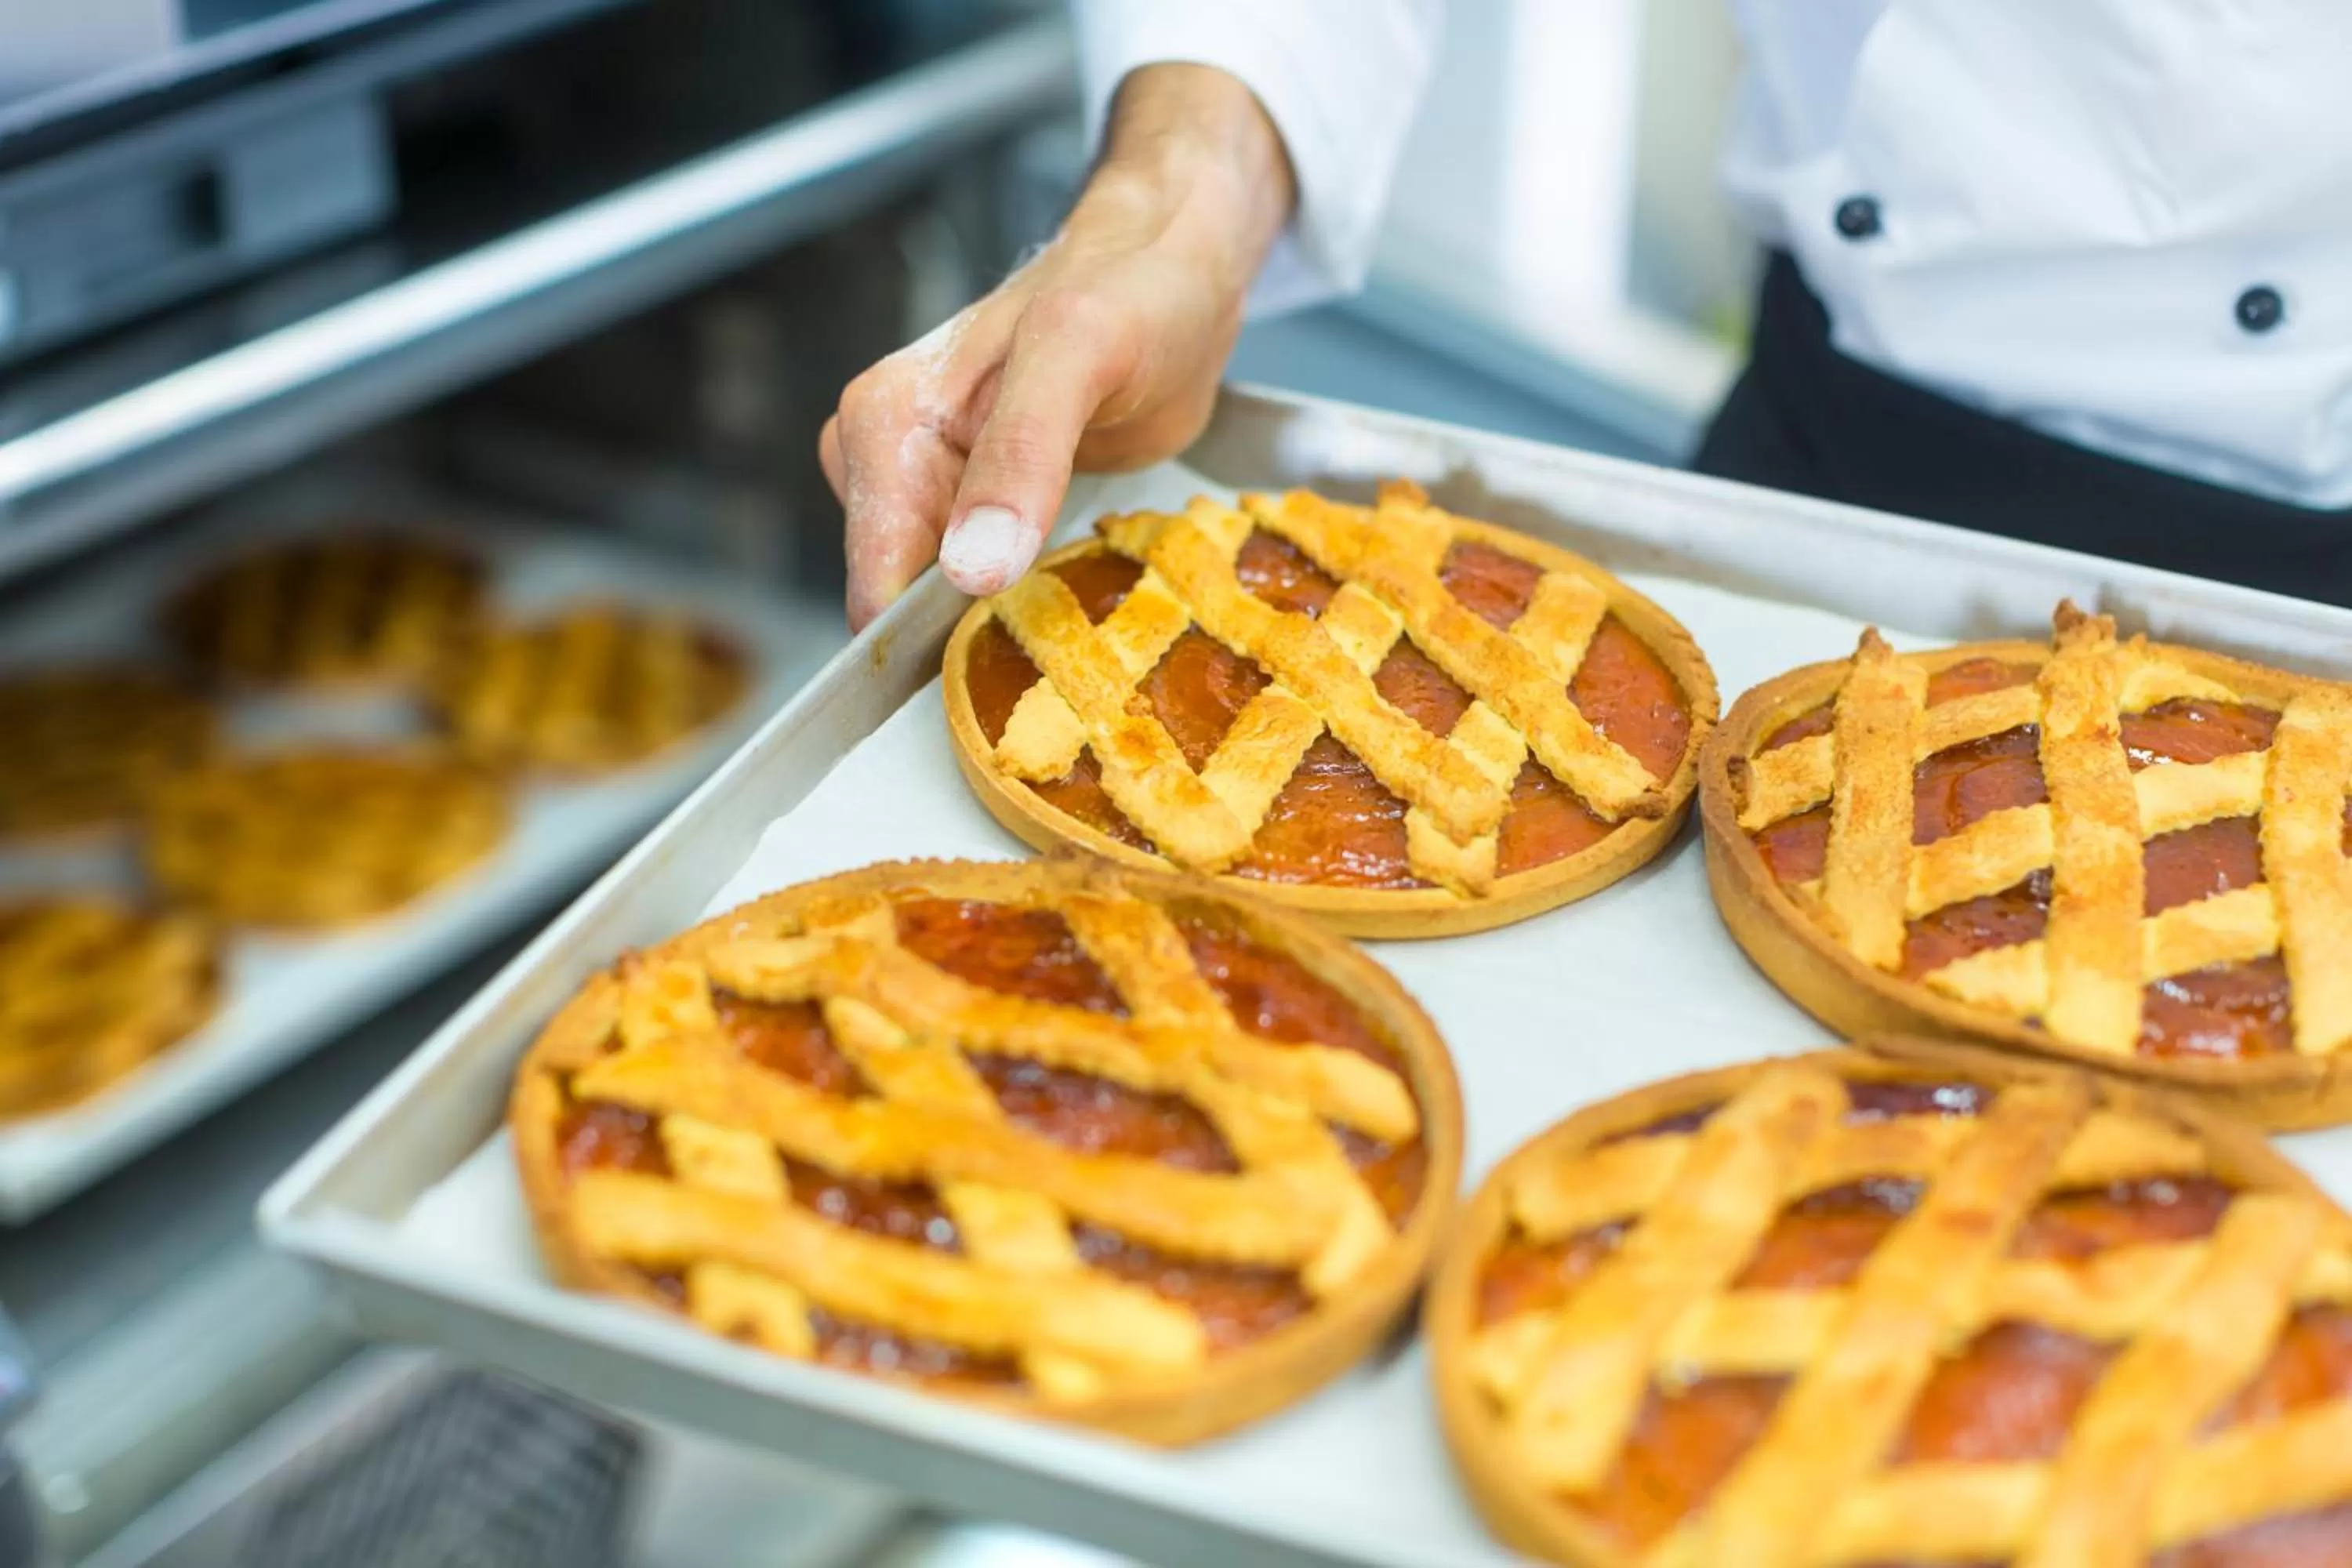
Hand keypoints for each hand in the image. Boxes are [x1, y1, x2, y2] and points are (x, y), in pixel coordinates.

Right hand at [822, 65, 1295, 628]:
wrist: (1173, 269)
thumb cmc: (1131, 291)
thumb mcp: (1078, 354)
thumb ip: (1021, 457)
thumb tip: (968, 569)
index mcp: (884, 425)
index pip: (877, 583)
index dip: (937, 641)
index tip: (1015, 658)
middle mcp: (886, 461)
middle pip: (905, 609)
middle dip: (978, 635)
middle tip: (1070, 624)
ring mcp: (928, 489)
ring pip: (942, 608)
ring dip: (1007, 623)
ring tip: (1080, 586)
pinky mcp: (973, 508)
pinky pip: (978, 588)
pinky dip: (1025, 601)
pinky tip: (1073, 574)